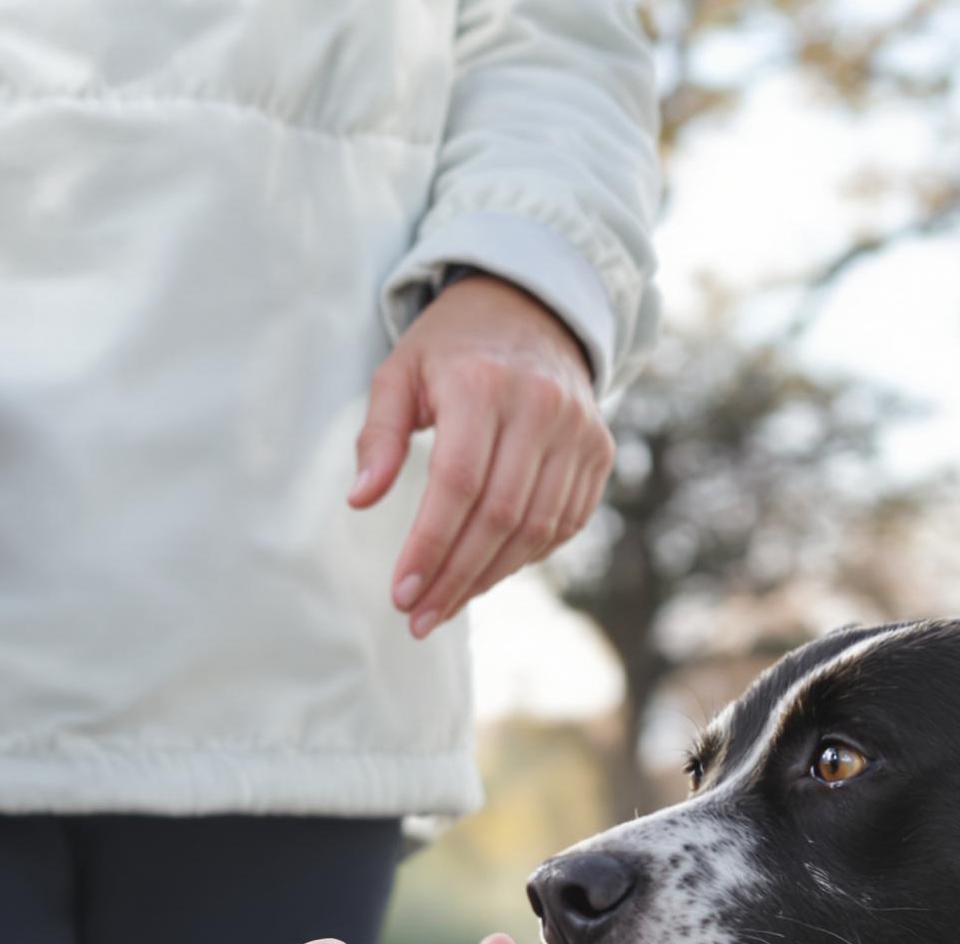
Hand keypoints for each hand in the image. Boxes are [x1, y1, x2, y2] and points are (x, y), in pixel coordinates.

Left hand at [350, 274, 613, 639]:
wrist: (531, 309)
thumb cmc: (451, 349)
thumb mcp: (399, 373)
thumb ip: (377, 436)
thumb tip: (360, 500)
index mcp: (482, 384)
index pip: (458, 484)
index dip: (430, 546)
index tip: (401, 593)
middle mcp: (540, 406)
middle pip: (500, 516)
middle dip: (455, 577)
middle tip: (419, 618)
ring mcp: (578, 430)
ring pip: (537, 529)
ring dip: (489, 577)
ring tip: (446, 604)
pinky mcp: (599, 450)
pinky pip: (565, 523)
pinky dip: (526, 556)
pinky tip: (488, 571)